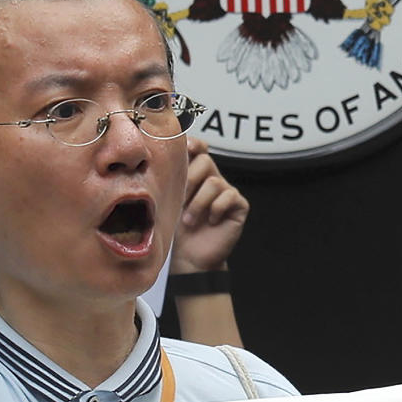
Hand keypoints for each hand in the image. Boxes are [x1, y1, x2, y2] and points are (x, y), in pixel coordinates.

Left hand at [170, 137, 248, 274]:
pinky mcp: (239, 206)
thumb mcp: (169, 201)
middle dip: (190, 180)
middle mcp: (213, 179)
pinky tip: (211, 221)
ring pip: (214, 182)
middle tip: (182, 200)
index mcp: (196, 175)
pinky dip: (216, 209)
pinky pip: (229, 197)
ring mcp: (227, 192)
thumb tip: (161, 157)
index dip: (194, 144)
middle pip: (206, 161)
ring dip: (198, 203)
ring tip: (190, 220)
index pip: (200, 148)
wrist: (190, 256)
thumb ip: (170, 179)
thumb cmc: (178, 230)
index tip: (185, 147)